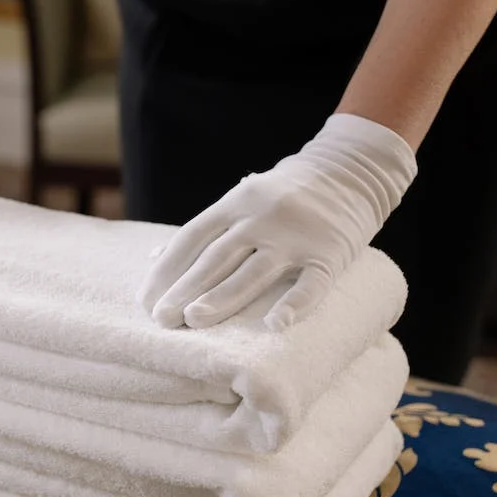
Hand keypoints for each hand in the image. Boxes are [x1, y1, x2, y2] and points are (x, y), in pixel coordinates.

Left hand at [138, 114, 416, 330]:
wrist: (351, 170)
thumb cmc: (284, 194)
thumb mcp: (239, 200)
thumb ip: (201, 230)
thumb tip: (153, 260)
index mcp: (235, 202)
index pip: (191, 238)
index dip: (166, 270)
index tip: (145, 301)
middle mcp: (261, 217)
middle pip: (216, 257)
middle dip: (185, 288)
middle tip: (161, 320)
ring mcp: (296, 235)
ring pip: (254, 271)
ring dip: (223, 297)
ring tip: (194, 321)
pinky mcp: (329, 253)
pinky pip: (311, 283)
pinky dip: (294, 304)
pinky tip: (275, 325)